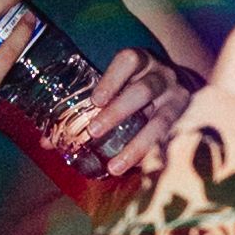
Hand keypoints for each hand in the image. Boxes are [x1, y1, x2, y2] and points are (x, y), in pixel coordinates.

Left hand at [79, 45, 189, 173]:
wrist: (183, 88)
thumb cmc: (136, 90)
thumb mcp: (117, 88)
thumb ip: (85, 109)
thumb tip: (46, 143)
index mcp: (142, 63)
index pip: (129, 61)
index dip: (112, 80)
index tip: (95, 101)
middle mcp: (163, 76)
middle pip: (143, 90)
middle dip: (119, 111)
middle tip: (95, 132)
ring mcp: (178, 98)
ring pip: (162, 119)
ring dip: (138, 143)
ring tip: (115, 165)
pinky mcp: (188, 121)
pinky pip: (173, 140)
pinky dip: (155, 156)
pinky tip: (141, 173)